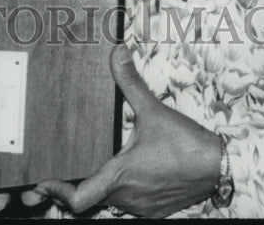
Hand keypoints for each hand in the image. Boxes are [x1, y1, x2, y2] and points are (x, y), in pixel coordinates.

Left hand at [25, 44, 220, 217]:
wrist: (219, 167)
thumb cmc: (186, 144)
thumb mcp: (153, 109)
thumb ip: (130, 82)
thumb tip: (117, 53)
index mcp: (121, 175)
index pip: (79, 198)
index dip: (58, 192)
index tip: (45, 183)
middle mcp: (128, 196)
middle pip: (92, 199)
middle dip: (76, 185)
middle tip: (60, 172)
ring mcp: (143, 206)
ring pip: (111, 202)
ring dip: (102, 188)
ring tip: (91, 168)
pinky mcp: (156, 210)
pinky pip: (130, 205)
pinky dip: (122, 192)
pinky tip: (127, 174)